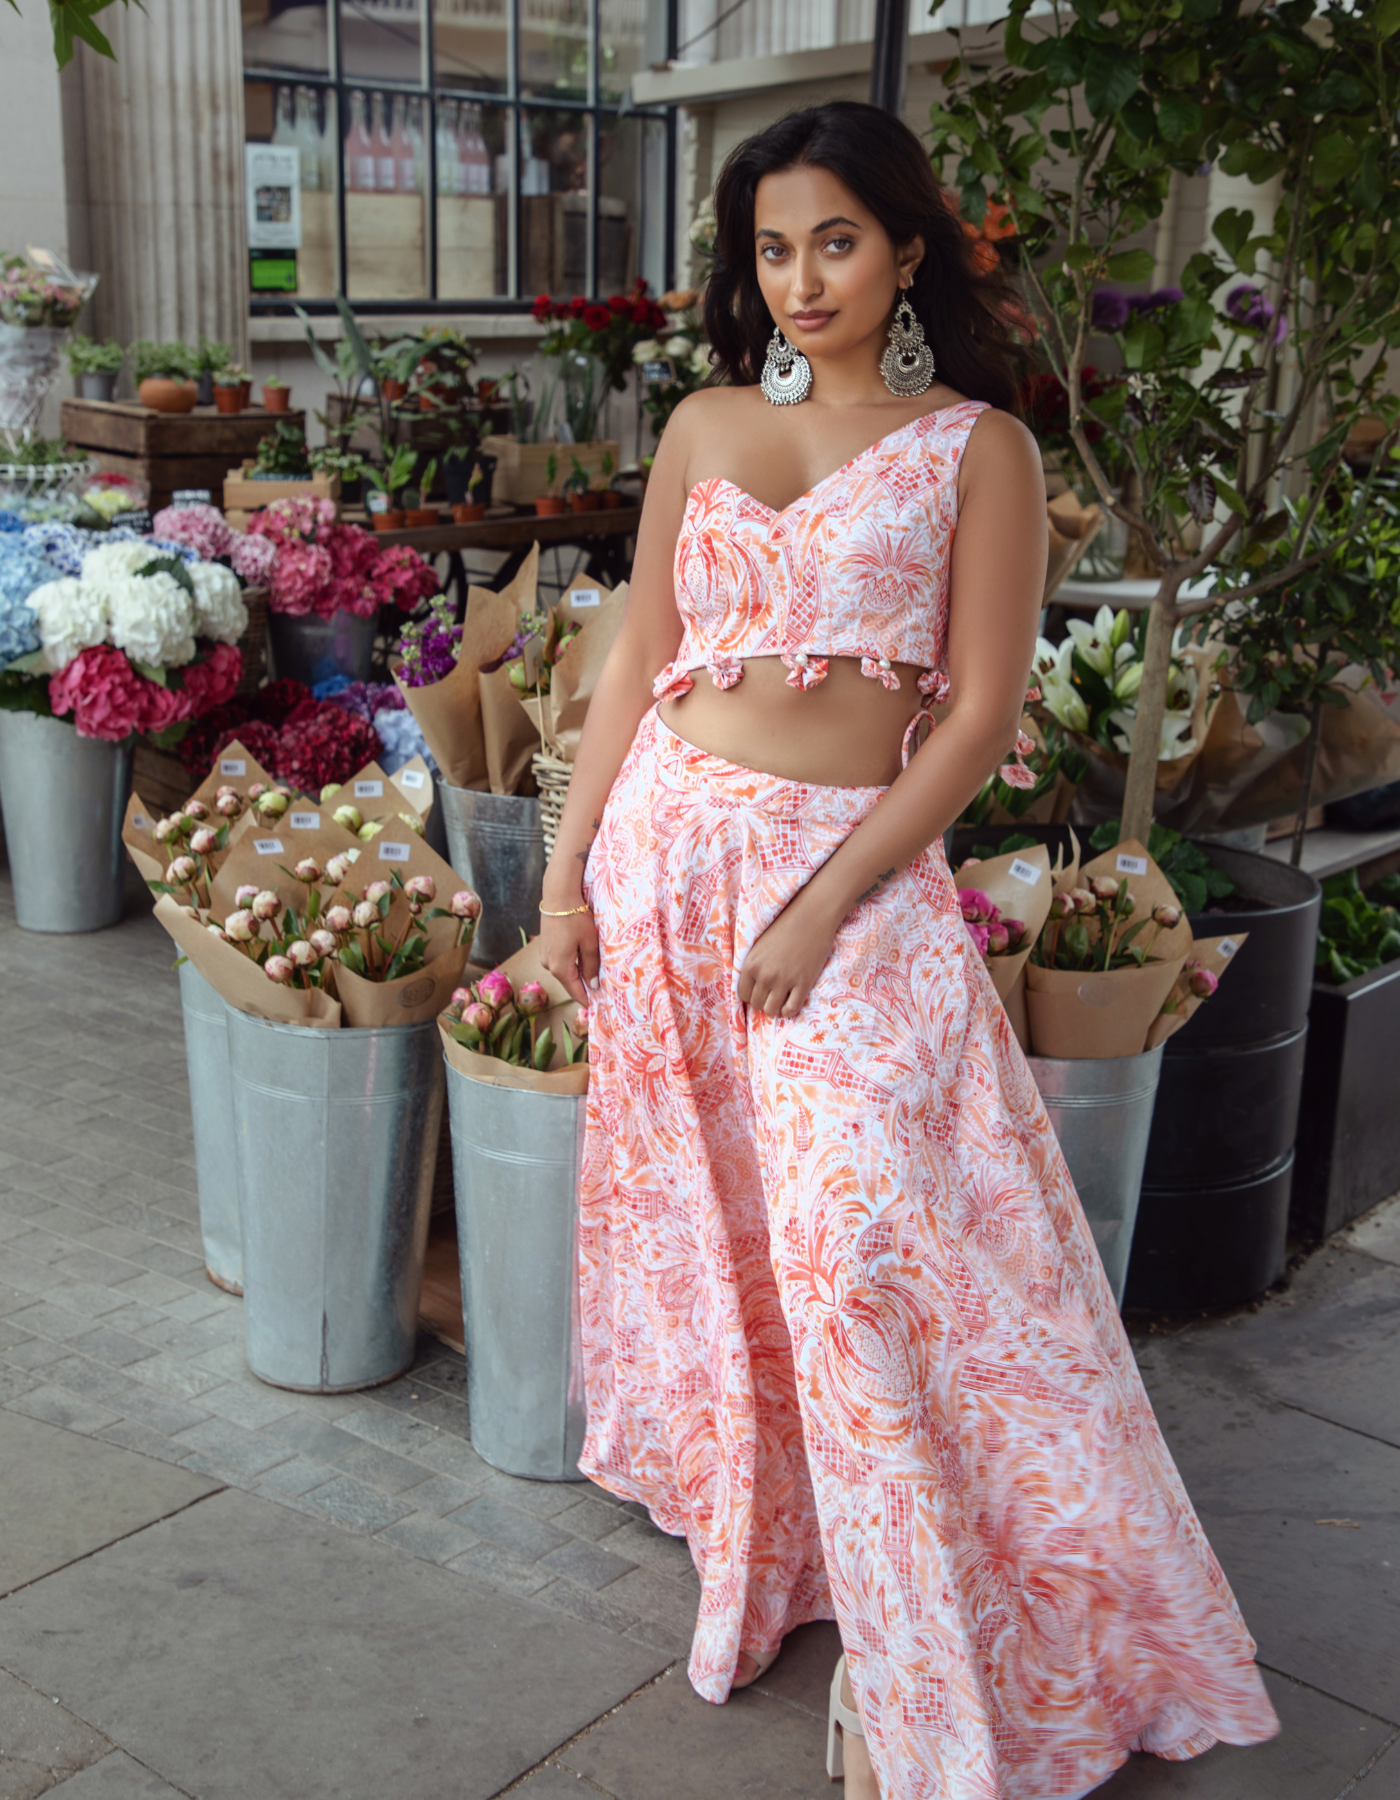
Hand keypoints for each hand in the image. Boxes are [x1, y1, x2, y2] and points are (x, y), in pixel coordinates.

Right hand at [539, 906, 599, 1007]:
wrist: (558, 897)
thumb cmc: (576, 919)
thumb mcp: (589, 944)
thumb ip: (590, 966)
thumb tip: (592, 985)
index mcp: (560, 968)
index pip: (575, 992)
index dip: (587, 1000)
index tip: (599, 1007)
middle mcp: (549, 966)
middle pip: (569, 982)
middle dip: (584, 987)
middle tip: (601, 992)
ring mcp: (545, 957)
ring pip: (565, 972)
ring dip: (578, 974)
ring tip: (594, 975)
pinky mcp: (545, 948)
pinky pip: (560, 962)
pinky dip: (571, 964)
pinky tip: (582, 960)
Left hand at [738, 894, 837, 1017]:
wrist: (812, 916)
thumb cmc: (785, 925)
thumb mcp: (760, 943)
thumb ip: (753, 964)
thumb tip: (751, 986)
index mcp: (751, 964)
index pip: (742, 994)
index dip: (751, 994)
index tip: (760, 990)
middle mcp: (764, 975)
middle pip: (756, 1004)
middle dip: (764, 1001)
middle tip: (773, 993)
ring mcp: (784, 981)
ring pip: (772, 1011)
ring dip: (776, 1007)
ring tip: (782, 998)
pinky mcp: (803, 983)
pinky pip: (791, 1009)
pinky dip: (790, 1010)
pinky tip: (793, 1000)